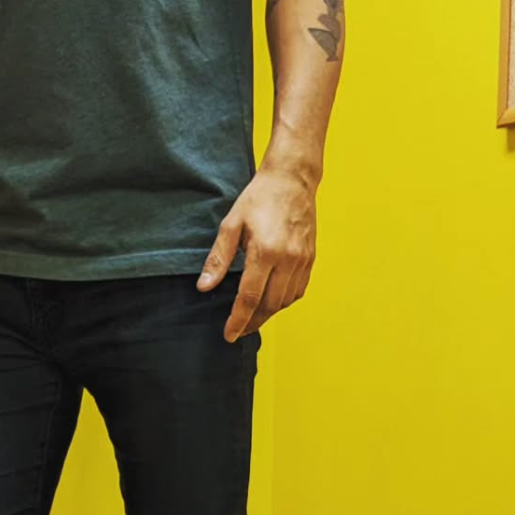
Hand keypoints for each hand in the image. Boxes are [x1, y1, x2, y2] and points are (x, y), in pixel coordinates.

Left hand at [197, 167, 316, 342]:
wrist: (292, 180)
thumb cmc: (258, 199)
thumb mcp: (231, 225)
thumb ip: (218, 259)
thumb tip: (204, 287)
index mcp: (264, 251)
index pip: (249, 298)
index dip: (238, 320)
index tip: (229, 335)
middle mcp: (287, 260)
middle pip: (268, 305)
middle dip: (252, 322)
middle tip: (237, 331)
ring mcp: (302, 260)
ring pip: (285, 301)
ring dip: (268, 313)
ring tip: (251, 318)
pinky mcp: (310, 258)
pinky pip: (298, 291)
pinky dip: (284, 301)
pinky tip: (271, 301)